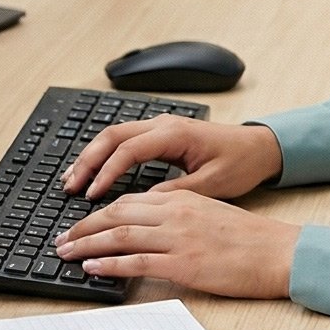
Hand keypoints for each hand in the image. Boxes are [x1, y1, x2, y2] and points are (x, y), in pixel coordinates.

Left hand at [54, 185, 299, 297]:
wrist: (279, 252)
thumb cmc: (252, 238)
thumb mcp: (212, 214)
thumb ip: (180, 217)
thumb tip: (151, 231)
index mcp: (183, 199)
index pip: (130, 200)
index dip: (99, 212)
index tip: (82, 224)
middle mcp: (176, 213)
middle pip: (116, 214)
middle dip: (83, 227)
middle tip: (62, 239)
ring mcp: (177, 238)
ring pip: (119, 236)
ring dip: (87, 245)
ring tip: (67, 253)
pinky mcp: (182, 263)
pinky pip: (135, 262)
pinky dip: (109, 264)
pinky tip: (93, 267)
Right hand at [63, 117, 282, 199]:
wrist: (260, 147)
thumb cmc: (241, 163)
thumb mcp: (212, 184)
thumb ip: (177, 192)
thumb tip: (143, 204)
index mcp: (175, 134)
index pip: (128, 150)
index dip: (106, 172)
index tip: (91, 195)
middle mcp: (164, 124)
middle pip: (112, 136)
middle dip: (87, 161)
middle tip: (69, 186)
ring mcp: (161, 126)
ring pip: (114, 135)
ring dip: (91, 156)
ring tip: (71, 180)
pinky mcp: (161, 133)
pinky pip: (124, 139)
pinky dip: (105, 154)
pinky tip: (94, 172)